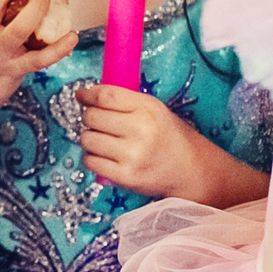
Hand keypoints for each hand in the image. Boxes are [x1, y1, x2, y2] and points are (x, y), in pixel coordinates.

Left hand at [78, 84, 263, 205]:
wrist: (190, 170)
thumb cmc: (169, 137)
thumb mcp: (155, 110)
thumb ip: (126, 101)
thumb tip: (88, 96)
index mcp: (148, 108)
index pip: (106, 96)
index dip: (88, 94)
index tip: (82, 96)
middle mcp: (140, 130)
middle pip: (92, 117)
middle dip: (89, 117)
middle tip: (98, 122)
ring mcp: (132, 155)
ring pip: (88, 139)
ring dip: (90, 138)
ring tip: (104, 140)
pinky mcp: (126, 176)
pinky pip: (91, 161)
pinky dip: (92, 158)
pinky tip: (104, 156)